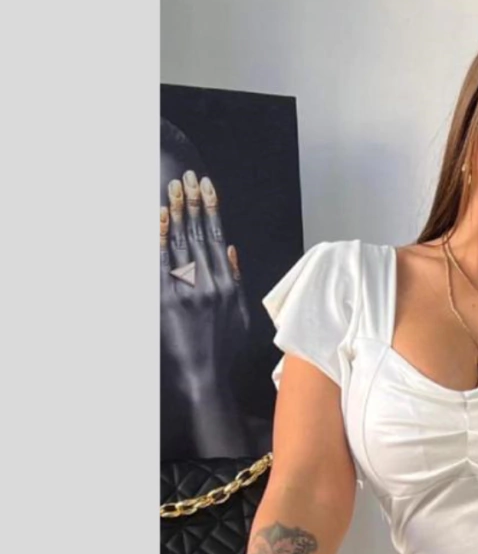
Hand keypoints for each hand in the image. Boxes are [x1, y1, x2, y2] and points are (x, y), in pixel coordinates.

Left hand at [160, 169, 250, 389]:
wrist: (205, 376)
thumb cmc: (223, 348)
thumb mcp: (239, 315)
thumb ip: (236, 280)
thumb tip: (231, 249)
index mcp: (228, 286)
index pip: (219, 238)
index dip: (212, 209)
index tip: (207, 187)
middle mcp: (210, 284)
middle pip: (200, 234)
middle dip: (193, 202)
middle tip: (187, 177)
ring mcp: (189, 291)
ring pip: (183, 243)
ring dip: (178, 212)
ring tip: (174, 188)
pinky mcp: (168, 300)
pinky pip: (164, 262)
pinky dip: (163, 238)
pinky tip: (162, 218)